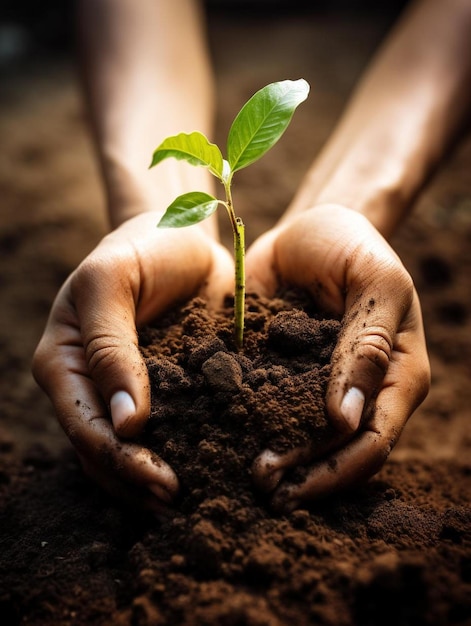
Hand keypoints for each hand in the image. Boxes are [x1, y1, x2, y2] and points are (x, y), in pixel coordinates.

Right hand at [33, 211, 232, 511]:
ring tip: (191, 504)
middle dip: (137, 480)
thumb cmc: (141, 248)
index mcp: (64, 361)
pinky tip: (204, 472)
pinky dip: (179, 455)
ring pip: (129, 452)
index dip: (120, 459)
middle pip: (103, 450)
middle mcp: (89, 385)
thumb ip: (111, 346)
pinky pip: (166, 431)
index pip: (85, 425)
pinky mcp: (164, 390)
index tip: (163, 480)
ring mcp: (125, 391)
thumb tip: (126, 423)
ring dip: (152, 481)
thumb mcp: (113, 281)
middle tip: (178, 502)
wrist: (181, 235)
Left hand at [247, 204, 429, 511]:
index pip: (374, 442)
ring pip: (300, 440)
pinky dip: (247, 426)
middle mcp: (359, 393)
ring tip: (236, 471)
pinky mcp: (281, 375)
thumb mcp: (375, 282)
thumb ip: (367, 346)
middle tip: (257, 483)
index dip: (337, 470)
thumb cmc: (353, 247)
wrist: (309, 230)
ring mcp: (318, 388)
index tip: (294, 484)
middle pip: (336, 454)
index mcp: (396, 376)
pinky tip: (219, 436)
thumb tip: (346, 421)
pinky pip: (266, 408)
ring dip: (274, 460)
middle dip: (301, 475)